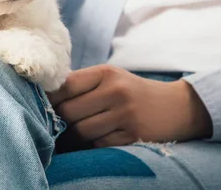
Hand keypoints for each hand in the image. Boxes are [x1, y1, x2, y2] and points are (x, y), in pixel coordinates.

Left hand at [48, 65, 211, 150]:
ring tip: (68, 137)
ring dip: (71, 138)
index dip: (49, 98)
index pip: (65, 85)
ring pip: (81, 131)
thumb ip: (83, 83)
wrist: (176, 106)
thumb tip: (45, 95)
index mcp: (106, 73)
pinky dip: (90, 146)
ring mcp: (125, 114)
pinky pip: (98, 145)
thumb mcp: (112, 77)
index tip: (43, 105)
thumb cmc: (133, 91)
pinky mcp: (133, 135)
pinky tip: (89, 143)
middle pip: (69, 111)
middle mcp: (115, 91)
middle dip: (58, 121)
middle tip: (53, 125)